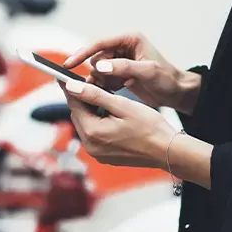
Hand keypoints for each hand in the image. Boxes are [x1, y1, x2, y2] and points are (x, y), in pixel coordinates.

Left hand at [59, 79, 176, 168]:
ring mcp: (97, 153)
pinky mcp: (104, 156)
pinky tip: (110, 114)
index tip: (63, 75)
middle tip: (88, 82)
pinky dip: (98, 122)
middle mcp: (90, 146)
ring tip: (103, 97)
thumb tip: (71, 86)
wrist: (168, 152)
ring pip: (86, 124)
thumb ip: (94, 95)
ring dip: (91, 110)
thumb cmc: (150, 127)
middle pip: (78, 115)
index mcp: (93, 132)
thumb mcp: (122, 105)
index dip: (70, 88)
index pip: (74, 104)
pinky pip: (95, 135)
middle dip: (82, 99)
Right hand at [63, 33, 201, 114]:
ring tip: (117, 87)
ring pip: (97, 70)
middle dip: (97, 73)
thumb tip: (100, 66)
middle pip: (95, 58)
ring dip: (101, 81)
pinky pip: (102, 79)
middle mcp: (122, 47)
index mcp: (129, 39)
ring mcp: (119, 61)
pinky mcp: (118, 73)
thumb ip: (123, 67)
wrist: (177, 93)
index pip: (99, 43)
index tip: (68, 64)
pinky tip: (116, 90)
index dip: (83, 53)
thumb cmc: (167, 79)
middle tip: (109, 84)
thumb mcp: (147, 72)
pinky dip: (105, 86)